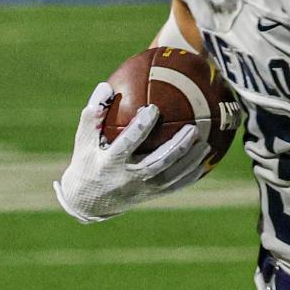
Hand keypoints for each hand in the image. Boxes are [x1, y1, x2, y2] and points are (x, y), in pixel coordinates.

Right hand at [53, 82, 211, 222]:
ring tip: (206, 143)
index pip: (127, 144)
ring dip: (190, 161)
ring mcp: (142, 190)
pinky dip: (192, 174)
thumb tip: (106, 87)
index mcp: (110, 164)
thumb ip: (93, 114)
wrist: (89, 202)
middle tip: (193, 129)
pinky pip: (176, 186)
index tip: (153, 108)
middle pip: (157, 164)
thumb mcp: (83, 140)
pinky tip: (207, 160)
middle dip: (177, 148)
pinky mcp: (152, 195)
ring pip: (171, 176)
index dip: (140, 128)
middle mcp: (128, 178)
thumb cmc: (87, 162)